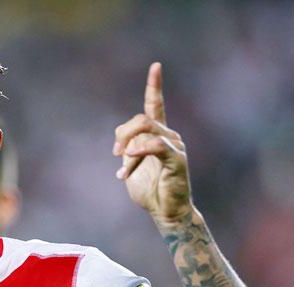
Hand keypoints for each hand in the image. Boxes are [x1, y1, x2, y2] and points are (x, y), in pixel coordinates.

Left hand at [113, 63, 192, 225]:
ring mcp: (175, 147)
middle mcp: (169, 136)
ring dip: (129, 146)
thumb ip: (126, 148)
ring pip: (147, 129)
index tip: (156, 66)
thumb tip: (120, 141)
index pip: (156, 105)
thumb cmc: (150, 190)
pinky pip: (157, 145)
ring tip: (122, 168)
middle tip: (116, 155)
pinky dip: (140, 150)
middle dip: (123, 134)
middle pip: (142, 118)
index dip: (155, 86)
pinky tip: (128, 162)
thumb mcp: (131, 165)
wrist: (165, 212)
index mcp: (158, 135)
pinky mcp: (177, 160)